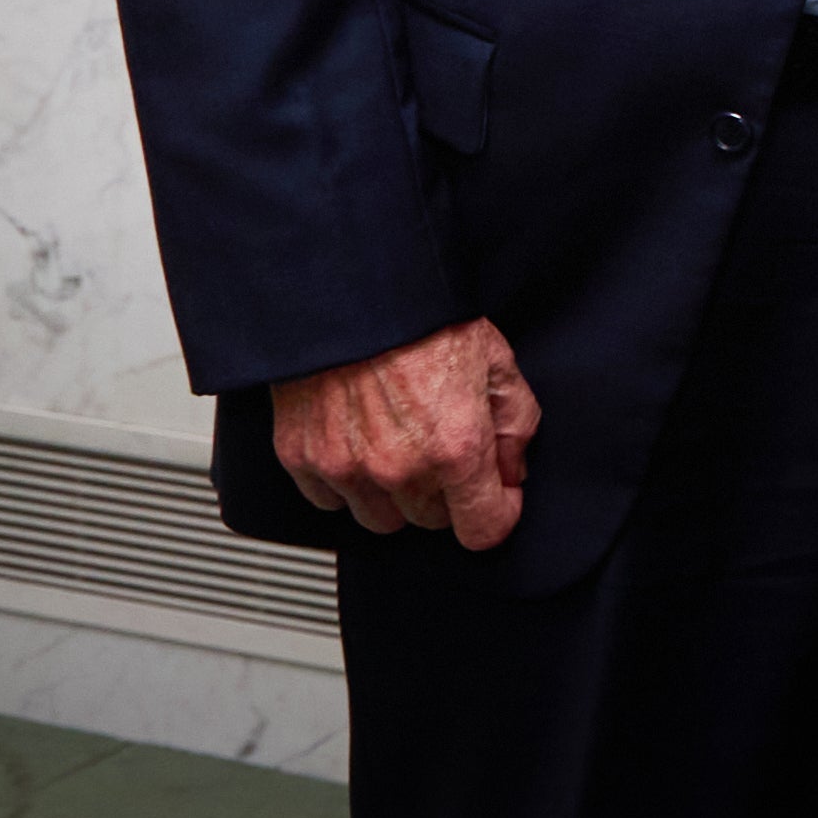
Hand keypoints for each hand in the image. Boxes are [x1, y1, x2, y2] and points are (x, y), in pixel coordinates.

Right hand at [270, 317, 538, 549]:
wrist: (349, 287)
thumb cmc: (422, 316)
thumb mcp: (497, 361)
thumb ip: (515, 425)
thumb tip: (512, 469)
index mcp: (454, 447)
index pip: (483, 530)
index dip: (497, 513)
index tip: (496, 497)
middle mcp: (399, 468)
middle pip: (432, 522)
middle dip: (445, 494)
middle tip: (442, 449)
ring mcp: (345, 467)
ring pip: (380, 518)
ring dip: (394, 494)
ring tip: (398, 444)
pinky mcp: (302, 457)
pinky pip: (329, 499)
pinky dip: (346, 482)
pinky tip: (358, 443)